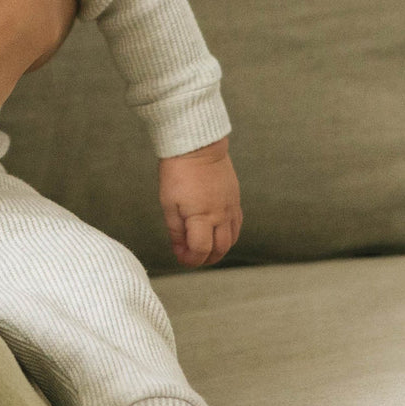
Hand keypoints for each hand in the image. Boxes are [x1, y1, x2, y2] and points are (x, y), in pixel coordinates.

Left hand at [159, 137, 242, 267]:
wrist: (198, 146)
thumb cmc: (178, 171)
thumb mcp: (168, 202)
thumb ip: (175, 229)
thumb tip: (179, 249)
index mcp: (202, 217)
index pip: (201, 250)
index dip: (190, 259)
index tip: (180, 257)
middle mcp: (221, 216)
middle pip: (219, 249)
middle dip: (205, 259)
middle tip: (192, 258)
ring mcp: (231, 208)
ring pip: (231, 240)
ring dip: (219, 250)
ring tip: (204, 249)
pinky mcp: (235, 199)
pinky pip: (236, 226)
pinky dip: (228, 236)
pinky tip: (217, 233)